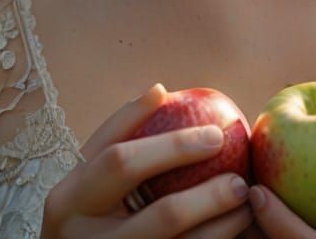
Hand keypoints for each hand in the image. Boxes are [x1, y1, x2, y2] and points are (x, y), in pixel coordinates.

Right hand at [40, 83, 252, 237]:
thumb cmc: (86, 203)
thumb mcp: (88, 169)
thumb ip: (120, 129)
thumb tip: (160, 90)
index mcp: (69, 200)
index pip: (124, 163)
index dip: (174, 146)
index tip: (217, 134)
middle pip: (163, 217)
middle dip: (209, 197)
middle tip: (240, 180)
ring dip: (222, 228)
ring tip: (246, 205)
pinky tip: (235, 230)